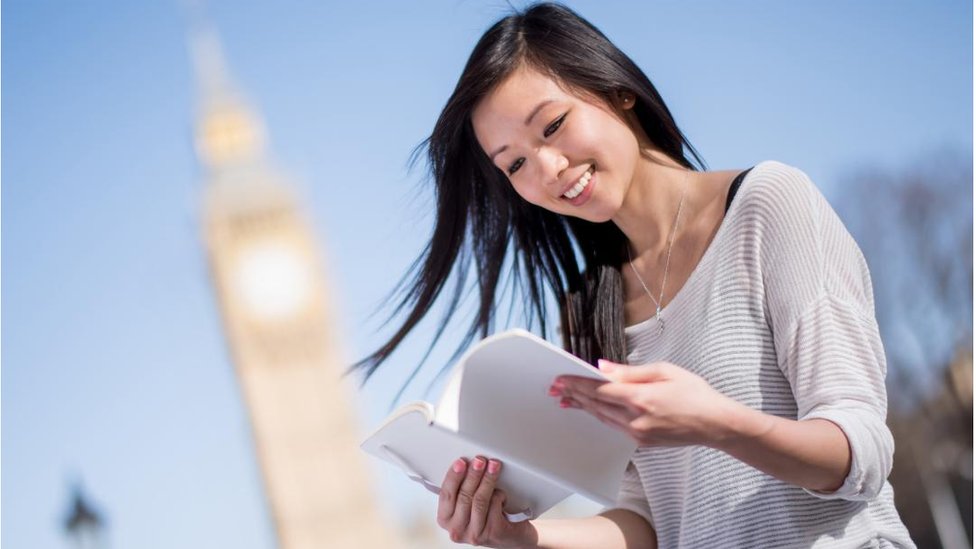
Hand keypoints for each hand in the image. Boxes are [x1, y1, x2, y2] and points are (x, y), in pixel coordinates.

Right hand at [436, 456, 535, 546]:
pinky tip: (502, 494)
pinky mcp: (492, 533)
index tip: (461, 462)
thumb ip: (461, 489)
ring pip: (479, 500)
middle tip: (480, 460)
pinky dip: (500, 495)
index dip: (454, 476)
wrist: (510, 536)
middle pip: (463, 496)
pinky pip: (494, 506)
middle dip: (473, 474)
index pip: (446, 494)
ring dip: (487, 479)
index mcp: (445, 519)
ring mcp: (474, 534)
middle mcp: (456, 530)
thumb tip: (464, 464)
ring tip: (494, 466)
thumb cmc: (487, 516)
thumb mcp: (467, 504)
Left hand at [551, 360, 744, 446]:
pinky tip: (592, 410)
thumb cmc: (694, 393)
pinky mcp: (642, 442)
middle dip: (573, 395)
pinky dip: (601, 416)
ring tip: (566, 399)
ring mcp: (638, 433)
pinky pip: (615, 426)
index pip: (599, 390)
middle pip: (595, 405)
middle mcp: (635, 418)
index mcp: (640, 397)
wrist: (715, 424)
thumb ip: (630, 371)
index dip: (576, 384)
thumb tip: (603, 369)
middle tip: (555, 389)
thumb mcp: (664, 371)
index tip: (560, 379)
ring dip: (583, 407)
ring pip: (602, 418)